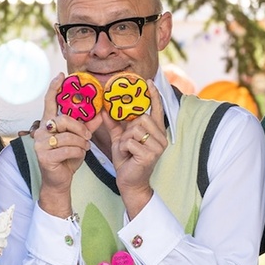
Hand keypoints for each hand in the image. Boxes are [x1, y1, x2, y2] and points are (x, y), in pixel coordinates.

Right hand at [35, 73, 101, 215]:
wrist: (59, 180)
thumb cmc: (68, 158)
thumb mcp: (79, 140)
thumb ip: (88, 126)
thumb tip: (101, 113)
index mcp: (48, 124)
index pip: (49, 102)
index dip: (54, 88)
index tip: (61, 75)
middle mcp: (41, 131)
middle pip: (64, 120)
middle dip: (80, 128)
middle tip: (87, 136)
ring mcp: (40, 144)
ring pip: (69, 136)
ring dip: (81, 144)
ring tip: (83, 148)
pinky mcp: (44, 156)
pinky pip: (69, 149)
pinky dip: (78, 153)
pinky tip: (78, 156)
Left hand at [102, 80, 167, 217]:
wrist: (129, 182)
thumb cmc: (127, 160)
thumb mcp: (120, 139)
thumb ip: (114, 123)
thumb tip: (104, 108)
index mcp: (156, 131)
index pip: (157, 109)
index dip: (153, 95)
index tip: (148, 82)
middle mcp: (161, 137)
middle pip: (140, 118)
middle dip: (128, 130)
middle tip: (127, 143)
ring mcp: (158, 146)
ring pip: (135, 130)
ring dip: (125, 140)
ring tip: (128, 151)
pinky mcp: (151, 154)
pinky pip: (130, 142)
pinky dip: (124, 149)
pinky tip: (129, 157)